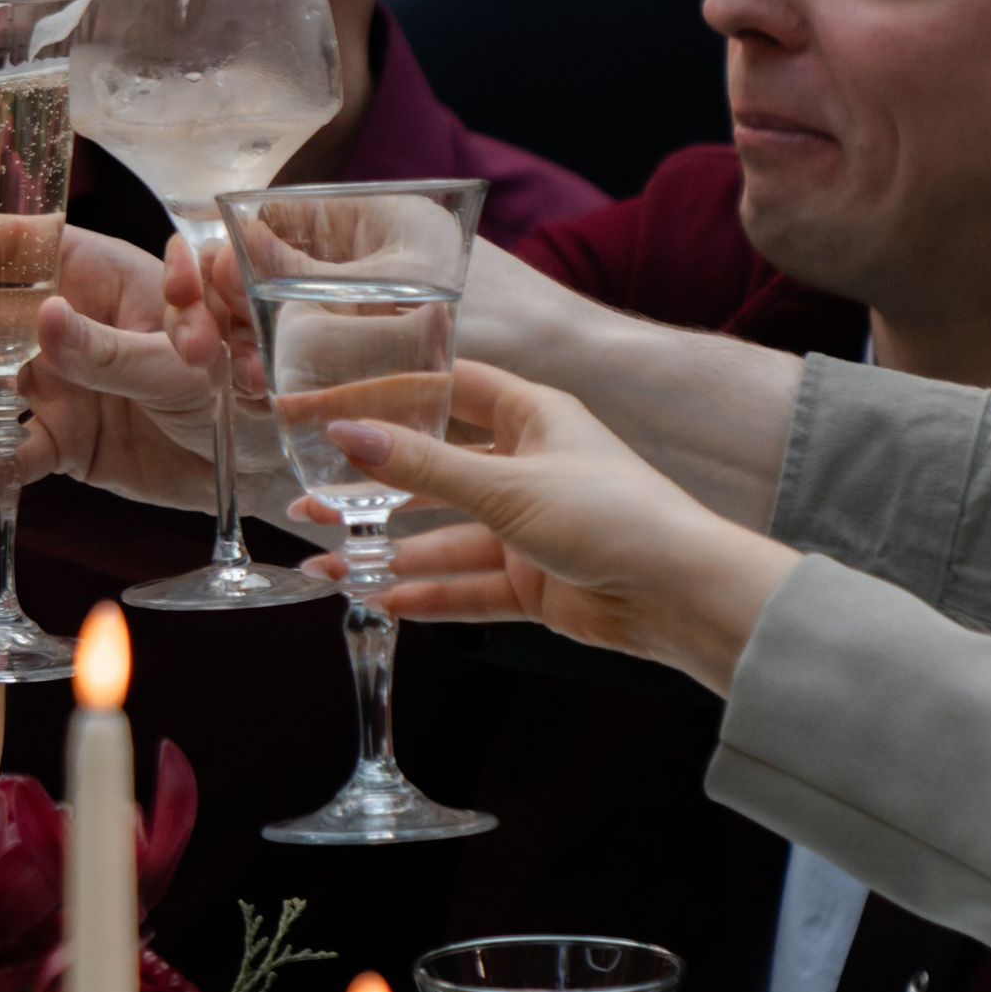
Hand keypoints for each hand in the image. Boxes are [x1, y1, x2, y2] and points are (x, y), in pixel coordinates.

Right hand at [0, 229, 220, 509]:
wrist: (259, 470)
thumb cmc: (240, 388)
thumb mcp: (181, 363)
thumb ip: (111, 348)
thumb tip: (44, 320)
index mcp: (99, 277)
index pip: (18, 244)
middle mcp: (69, 325)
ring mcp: (60, 384)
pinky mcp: (63, 441)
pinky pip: (11, 452)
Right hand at [318, 361, 798, 693]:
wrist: (680, 594)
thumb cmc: (611, 515)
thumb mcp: (506, 485)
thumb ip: (422, 467)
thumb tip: (345, 435)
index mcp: (533, 416)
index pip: (447, 390)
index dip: (387, 396)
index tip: (325, 408)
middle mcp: (528, 466)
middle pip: (435, 473)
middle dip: (374, 491)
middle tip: (309, 502)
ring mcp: (530, 527)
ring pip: (445, 537)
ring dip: (389, 553)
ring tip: (327, 569)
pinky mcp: (535, 581)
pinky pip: (468, 586)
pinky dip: (428, 594)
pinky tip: (380, 600)